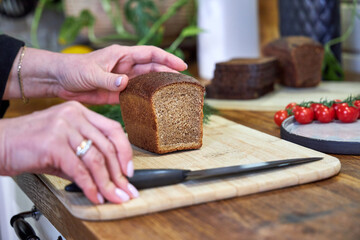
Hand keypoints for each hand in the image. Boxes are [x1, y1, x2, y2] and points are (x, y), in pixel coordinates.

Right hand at [0, 101, 137, 203]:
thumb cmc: (29, 143)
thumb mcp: (63, 142)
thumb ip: (85, 152)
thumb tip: (109, 174)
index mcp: (80, 112)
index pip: (114, 129)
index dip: (126, 152)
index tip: (129, 170)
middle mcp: (74, 116)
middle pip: (108, 146)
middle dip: (119, 174)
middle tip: (125, 190)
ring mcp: (64, 128)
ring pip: (96, 159)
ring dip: (107, 183)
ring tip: (113, 197)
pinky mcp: (53, 144)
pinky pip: (79, 170)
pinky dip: (89, 186)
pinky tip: (94, 196)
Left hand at [54, 45, 187, 103]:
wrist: (60, 81)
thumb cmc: (74, 69)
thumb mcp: (91, 72)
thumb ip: (108, 78)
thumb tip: (125, 83)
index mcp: (123, 56)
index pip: (151, 54)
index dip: (167, 59)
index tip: (182, 66)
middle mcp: (126, 67)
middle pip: (153, 69)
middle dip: (168, 74)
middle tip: (183, 84)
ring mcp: (123, 81)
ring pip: (147, 83)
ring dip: (159, 88)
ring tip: (174, 96)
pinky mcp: (118, 94)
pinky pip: (136, 96)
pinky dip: (146, 100)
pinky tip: (155, 106)